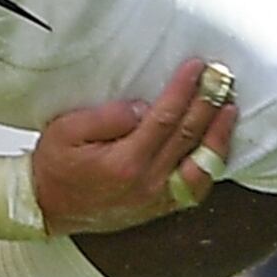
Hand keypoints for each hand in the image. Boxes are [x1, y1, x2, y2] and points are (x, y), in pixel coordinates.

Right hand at [31, 57, 237, 233]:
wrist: (47, 208)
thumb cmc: (54, 167)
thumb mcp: (65, 131)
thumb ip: (106, 117)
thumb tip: (142, 107)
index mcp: (125, 162)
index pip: (165, 118)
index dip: (184, 90)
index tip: (196, 68)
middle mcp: (148, 182)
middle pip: (188, 136)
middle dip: (208, 103)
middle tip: (222, 78)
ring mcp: (158, 198)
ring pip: (202, 164)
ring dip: (219, 134)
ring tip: (229, 108)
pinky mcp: (160, 207)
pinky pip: (197, 186)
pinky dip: (211, 164)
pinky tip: (217, 146)